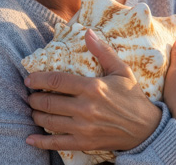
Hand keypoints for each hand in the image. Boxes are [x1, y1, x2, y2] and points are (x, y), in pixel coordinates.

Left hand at [24, 28, 161, 151]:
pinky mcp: (84, 143)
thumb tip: (87, 32)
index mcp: (92, 87)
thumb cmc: (133, 97)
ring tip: (34, 111)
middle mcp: (85, 108)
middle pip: (49, 102)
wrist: (146, 128)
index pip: (56, 81)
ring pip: (49, 122)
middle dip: (34, 99)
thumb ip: (102, 51)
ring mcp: (83, 127)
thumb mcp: (121, 70)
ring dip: (36, 116)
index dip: (38, 80)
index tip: (29, 79)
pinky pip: (56, 143)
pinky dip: (41, 142)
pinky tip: (30, 139)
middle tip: (31, 96)